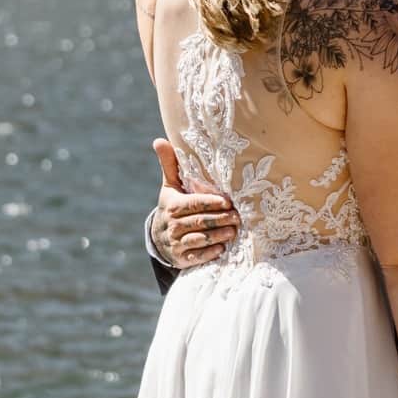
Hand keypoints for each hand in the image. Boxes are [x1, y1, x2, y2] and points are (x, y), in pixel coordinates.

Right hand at [152, 138, 238, 267]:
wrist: (160, 236)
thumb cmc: (173, 204)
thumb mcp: (170, 185)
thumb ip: (169, 164)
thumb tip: (159, 140)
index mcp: (172, 205)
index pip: (193, 204)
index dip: (210, 203)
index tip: (227, 201)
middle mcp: (173, 225)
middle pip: (199, 222)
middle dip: (219, 219)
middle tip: (238, 216)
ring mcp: (177, 243)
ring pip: (199, 239)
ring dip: (217, 236)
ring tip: (233, 231)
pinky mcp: (182, 258)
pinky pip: (196, 257)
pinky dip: (209, 253)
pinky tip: (222, 249)